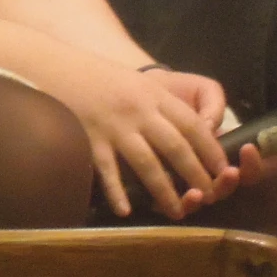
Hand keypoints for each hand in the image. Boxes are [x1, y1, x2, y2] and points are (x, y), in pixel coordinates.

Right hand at [25, 56, 235, 218]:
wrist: (53, 65)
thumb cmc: (97, 75)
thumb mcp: (135, 81)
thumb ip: (161, 103)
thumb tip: (194, 132)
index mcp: (152, 93)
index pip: (192, 125)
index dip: (211, 150)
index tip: (223, 170)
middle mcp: (137, 110)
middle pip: (176, 148)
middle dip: (197, 176)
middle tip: (210, 197)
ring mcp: (113, 125)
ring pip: (147, 164)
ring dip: (165, 191)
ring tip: (178, 211)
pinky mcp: (90, 138)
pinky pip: (108, 170)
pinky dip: (117, 192)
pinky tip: (126, 210)